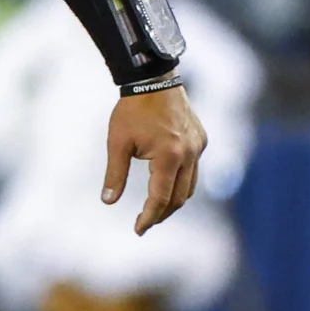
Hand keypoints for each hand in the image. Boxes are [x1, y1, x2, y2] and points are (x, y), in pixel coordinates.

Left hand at [103, 85, 206, 235]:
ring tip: (155, 208)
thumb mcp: (117, 142)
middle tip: (145, 222)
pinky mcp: (202, 140)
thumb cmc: (131, 110)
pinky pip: (194, 169)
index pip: (160, 198)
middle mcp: (189, 155)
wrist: (153, 80)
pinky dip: (181, 181)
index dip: (148, 217)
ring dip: (173, 199)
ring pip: (190, 186)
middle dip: (161, 213)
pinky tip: (167, 182)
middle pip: (179, 197)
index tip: (137, 229)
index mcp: (169, 156)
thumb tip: (108, 201)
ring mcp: (199, 148)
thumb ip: (114, 173)